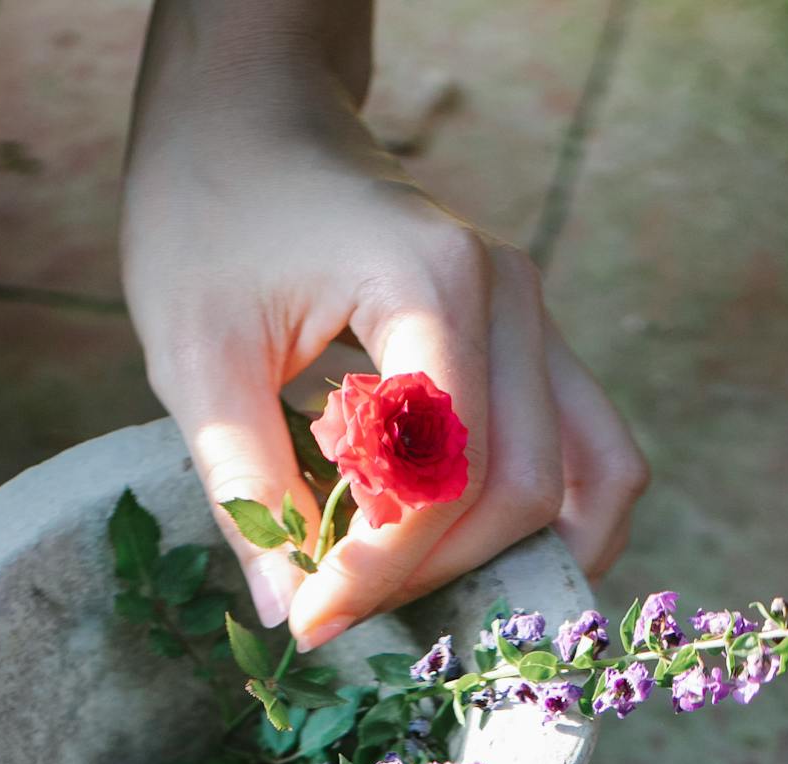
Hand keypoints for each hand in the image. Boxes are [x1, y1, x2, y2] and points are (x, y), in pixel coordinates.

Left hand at [121, 2, 646, 650]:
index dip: (381, 569)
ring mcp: (533, 315)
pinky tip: (488, 569)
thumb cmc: (209, 216)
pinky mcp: (530, 341)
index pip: (444, 475)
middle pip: (521, 489)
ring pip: (580, 478)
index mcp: (431, 285)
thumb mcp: (195, 359)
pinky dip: (559, 523)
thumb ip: (246, 488)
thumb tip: (286, 613)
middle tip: (341, 604)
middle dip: (434, 573)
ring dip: (503, 561)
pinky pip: (592, 452)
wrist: (248, 118)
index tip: (309, 621)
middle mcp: (508, 296)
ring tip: (408, 594)